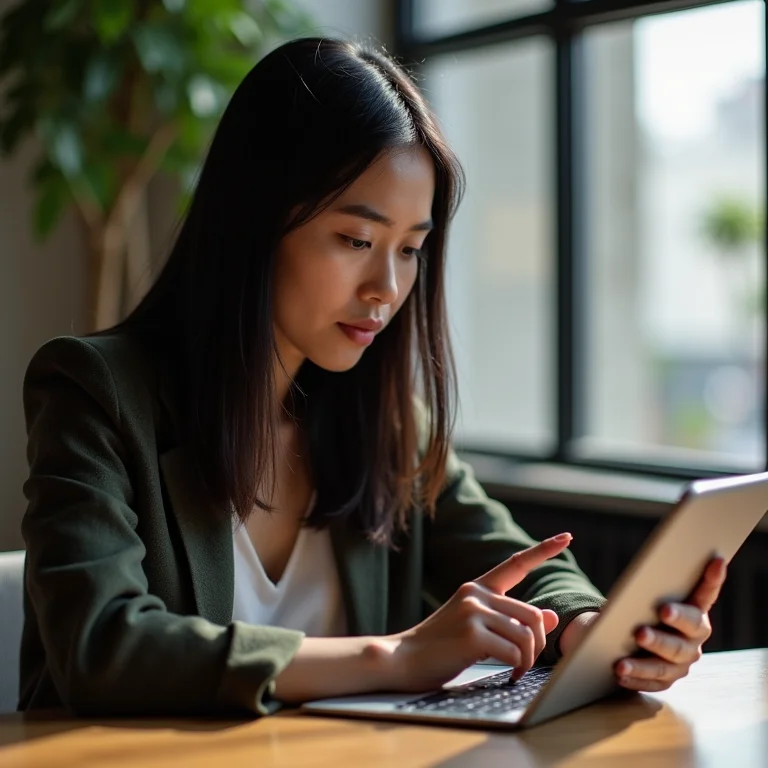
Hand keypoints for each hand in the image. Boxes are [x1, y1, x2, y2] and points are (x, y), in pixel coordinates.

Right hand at [387, 533, 571, 692]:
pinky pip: (513, 652)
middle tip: (525, 663)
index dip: (543, 550)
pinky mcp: (472, 634)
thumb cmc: (440, 645)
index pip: (516, 564)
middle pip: (533, 614)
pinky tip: (506, 675)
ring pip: (526, 635)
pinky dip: (516, 668)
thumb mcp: (475, 626)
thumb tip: (551, 616)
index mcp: (477, 588)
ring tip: (516, 671)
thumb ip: (510, 620)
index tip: (566, 537)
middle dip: (537, 644)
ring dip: (527, 660)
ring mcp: (473, 612)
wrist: (402, 659)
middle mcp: (476, 594)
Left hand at [560, 557, 727, 691]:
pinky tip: (619, 672)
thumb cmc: (640, 607)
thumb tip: (637, 585)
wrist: (628, 635)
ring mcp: (682, 661)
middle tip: (639, 632)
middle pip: (681, 640)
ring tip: (621, 662)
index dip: (712, 579)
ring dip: (642, 663)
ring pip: (664, 665)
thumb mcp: (644, 596)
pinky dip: (634, 677)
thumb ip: (647, 591)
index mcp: (694, 611)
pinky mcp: (667, 679)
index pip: (706, 594)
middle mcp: (694, 638)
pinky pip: (652, 681)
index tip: (715, 561)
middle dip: (660, 637)